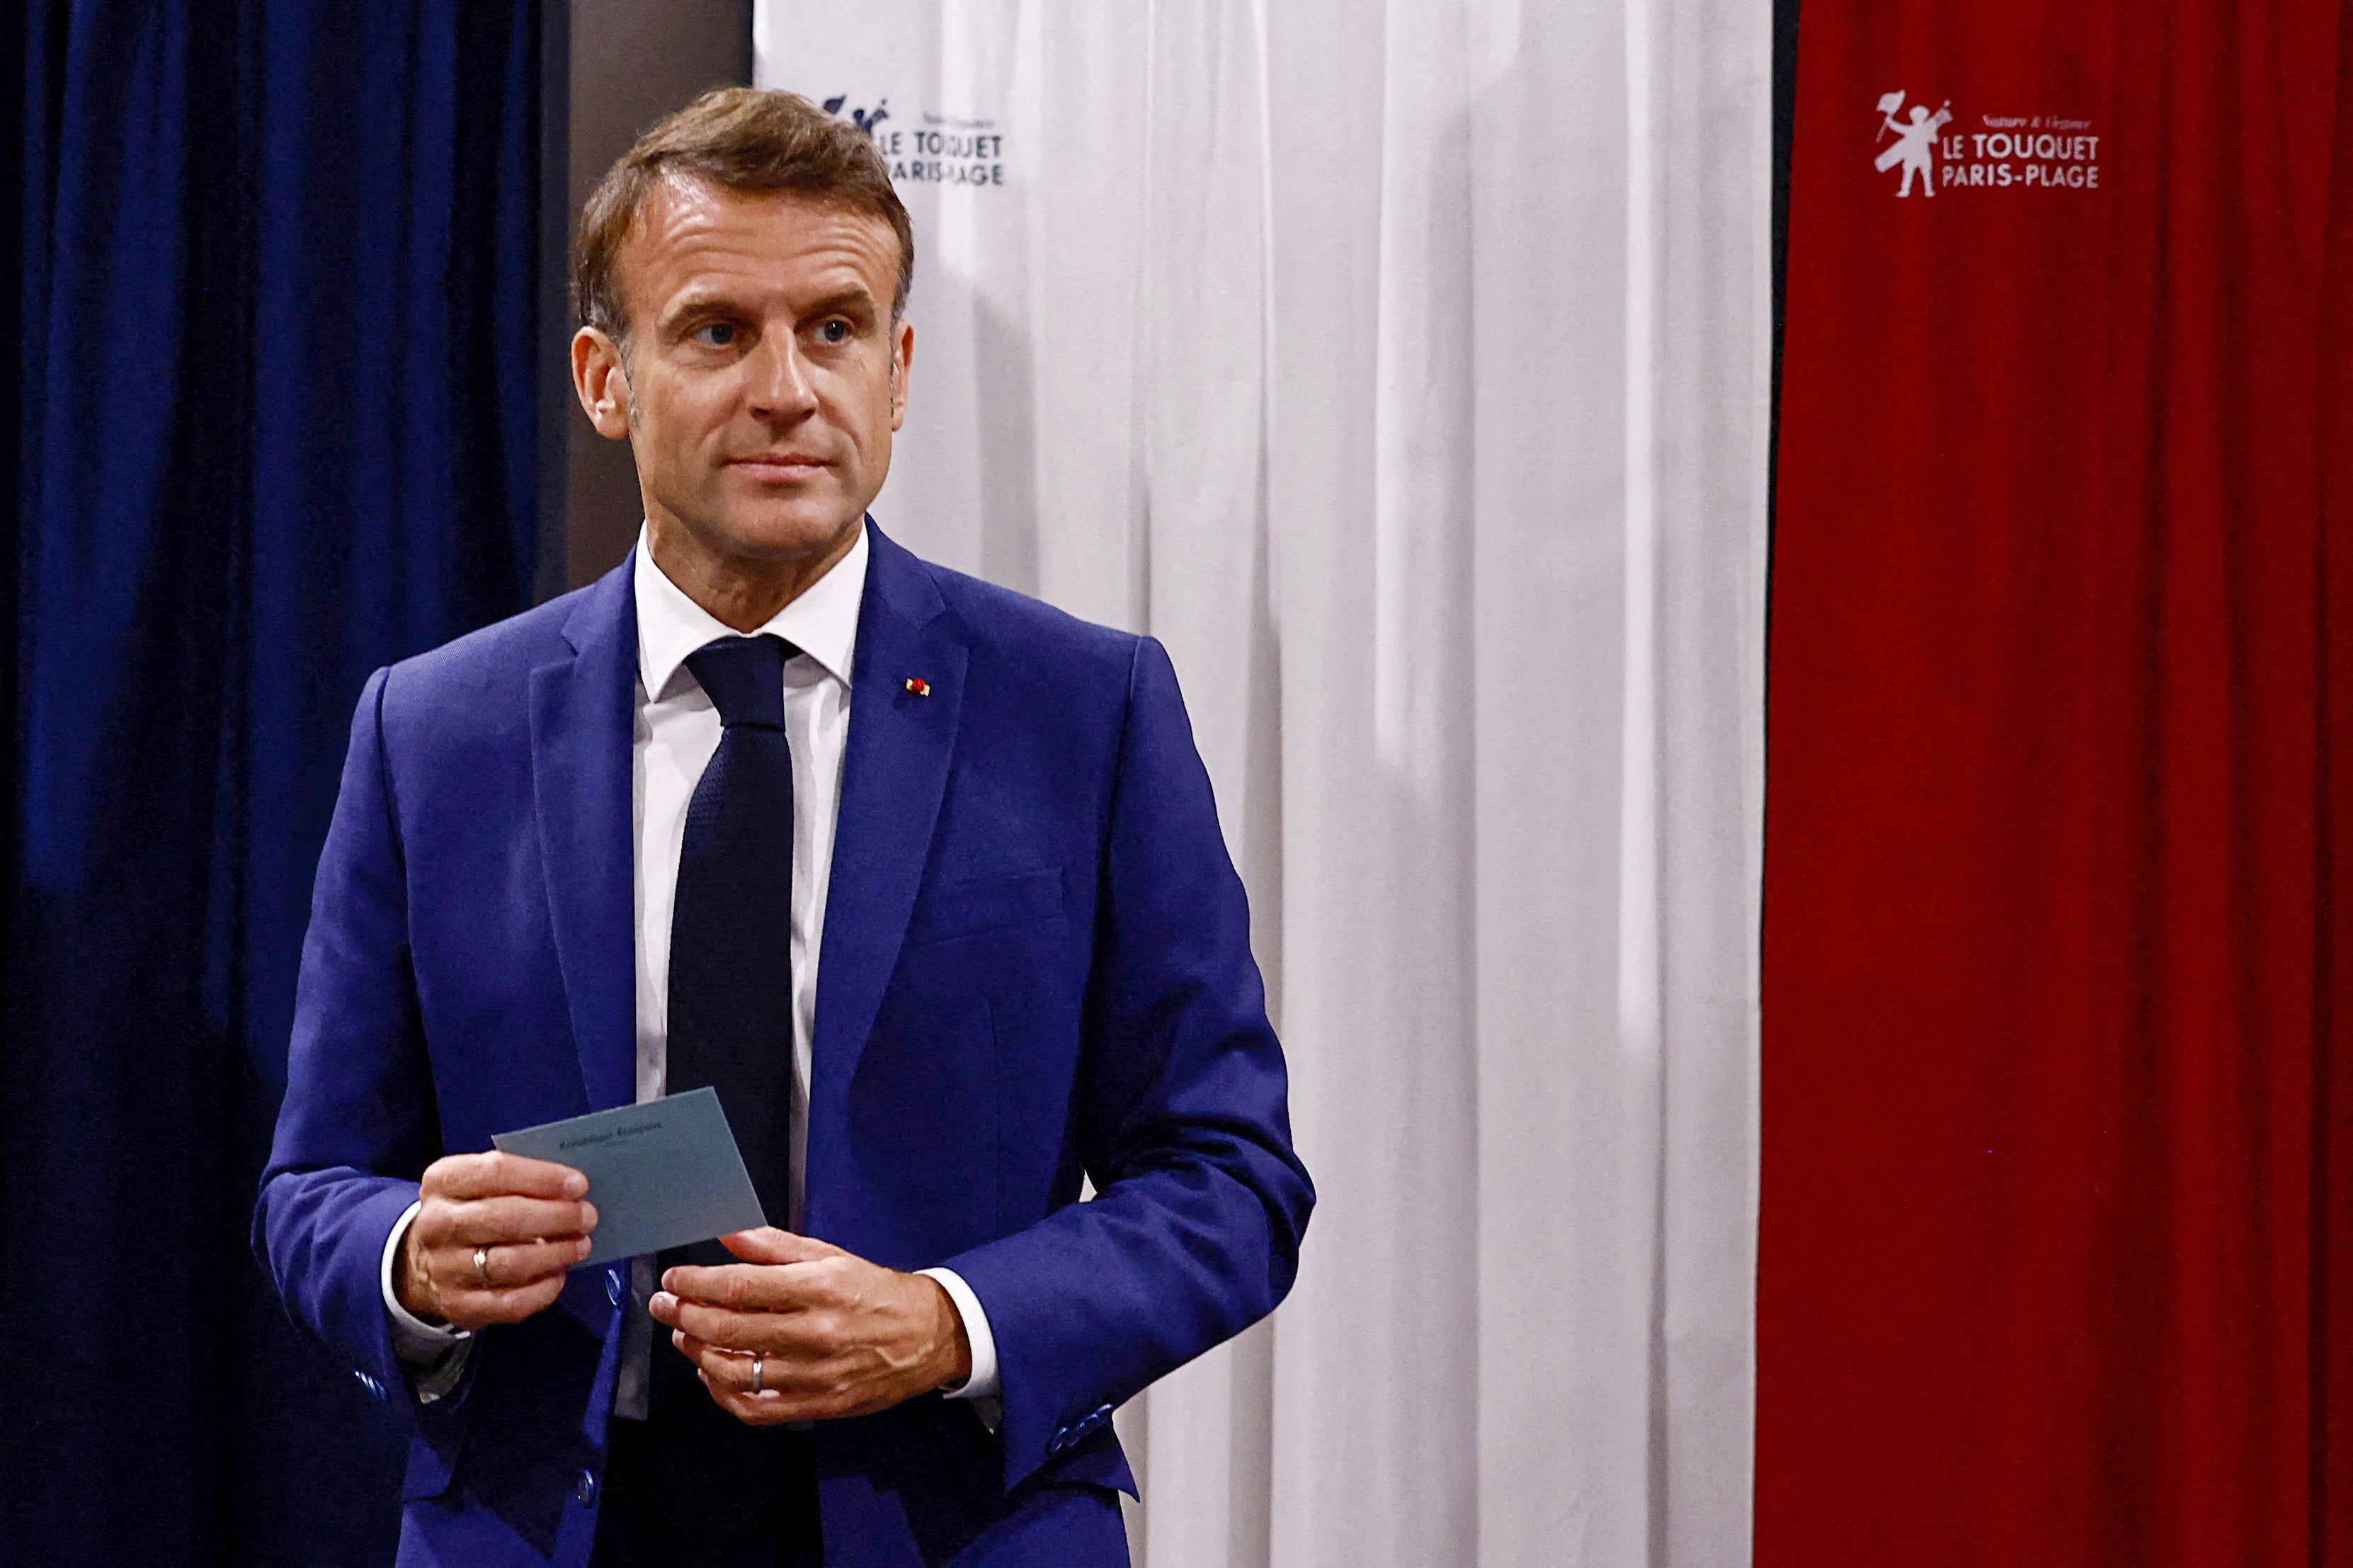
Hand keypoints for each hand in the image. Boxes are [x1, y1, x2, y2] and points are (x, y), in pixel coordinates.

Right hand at [395, 1152, 596, 1332]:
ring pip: (509, 1262)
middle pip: (505, 1218)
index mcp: (442, 1181)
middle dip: (557, 1217)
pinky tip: (559, 1275)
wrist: (424, 1261)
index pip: (495, 1172)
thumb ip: (518, 1179)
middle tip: (587, 1217)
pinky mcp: (457, 1305)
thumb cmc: (469, 1211)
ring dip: (555, 1253)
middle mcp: (436, 1224)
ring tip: (581, 1245)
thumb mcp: (477, 1182)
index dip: (543, 1178)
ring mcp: (443, 1268)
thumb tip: (572, 1189)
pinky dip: (542, 1289)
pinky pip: (509, 1302)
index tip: (579, 1185)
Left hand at [648, 1228, 971, 1424]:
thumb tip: (726, 1233)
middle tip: (664, 1304)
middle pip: (729, 1330)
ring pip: (735, 1372)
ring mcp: (814, 1376)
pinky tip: (711, 1373)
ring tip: (685, 1335)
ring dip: (697, 1353)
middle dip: (684, 1315)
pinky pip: (755, 1409)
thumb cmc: (873, 1291)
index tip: (674, 1278)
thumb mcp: (829, 1255)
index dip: (697, 1282)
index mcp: (818, 1288)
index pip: (740, 1286)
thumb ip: (774, 1245)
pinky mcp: (817, 1406)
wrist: (927, 1336)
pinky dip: (723, 1394)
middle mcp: (814, 1334)